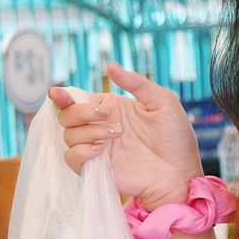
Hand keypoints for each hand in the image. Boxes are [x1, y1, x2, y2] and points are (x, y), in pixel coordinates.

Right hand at [48, 62, 201, 205]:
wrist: (181, 172)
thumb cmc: (176, 137)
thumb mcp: (162, 101)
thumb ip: (136, 83)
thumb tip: (110, 66)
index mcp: (110, 108)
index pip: (76, 99)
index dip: (62, 96)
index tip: (57, 93)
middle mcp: (98, 127)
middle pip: (66, 116)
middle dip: (81, 112)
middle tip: (108, 114)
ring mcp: (96, 149)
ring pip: (68, 136)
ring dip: (90, 131)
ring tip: (118, 134)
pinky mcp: (96, 169)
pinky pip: (71, 159)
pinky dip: (81, 152)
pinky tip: (101, 150)